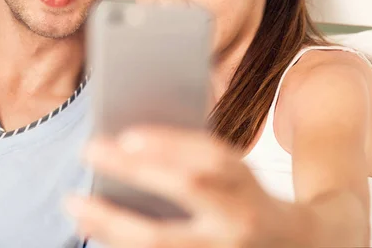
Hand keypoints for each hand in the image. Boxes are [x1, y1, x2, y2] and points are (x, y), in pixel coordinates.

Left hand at [67, 127, 312, 247]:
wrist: (296, 246)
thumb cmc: (246, 199)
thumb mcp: (232, 173)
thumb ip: (192, 160)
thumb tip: (130, 147)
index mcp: (246, 183)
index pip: (211, 156)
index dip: (170, 143)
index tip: (126, 134)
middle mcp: (238, 218)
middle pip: (186, 189)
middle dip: (133, 169)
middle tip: (88, 150)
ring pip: (162, 241)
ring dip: (111, 223)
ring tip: (75, 203)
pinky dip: (120, 246)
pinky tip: (95, 231)